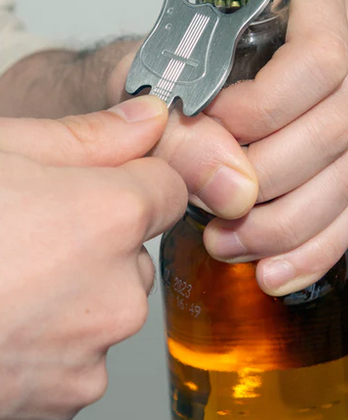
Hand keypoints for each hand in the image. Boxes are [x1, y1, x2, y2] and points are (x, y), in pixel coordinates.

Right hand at [0, 96, 186, 418]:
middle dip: (100, 241)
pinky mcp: (67, 398)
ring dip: (76, 291)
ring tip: (12, 280)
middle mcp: (119, 290)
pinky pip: (83, 352)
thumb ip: (92, 135)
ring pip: (109, 303)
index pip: (170, 189)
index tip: (105, 185)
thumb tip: (148, 117)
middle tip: (33, 234)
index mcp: (112, 218)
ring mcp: (93, 351)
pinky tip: (8, 321)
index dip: (138, 182)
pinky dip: (56, 338)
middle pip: (136, 251)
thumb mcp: (6, 151)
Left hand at [201, 0, 347, 294]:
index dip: (266, 112)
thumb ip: (181, 124)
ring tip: (232, 244)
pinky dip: (313, 244)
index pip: (318, 61)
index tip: (213, 134)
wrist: (181, 76)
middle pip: (339, 125)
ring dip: (288, 225)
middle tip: (215, 210)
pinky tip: (274, 268)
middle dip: (271, 182)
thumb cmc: (172, 60)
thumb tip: (228, 185)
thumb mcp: (158, 77)